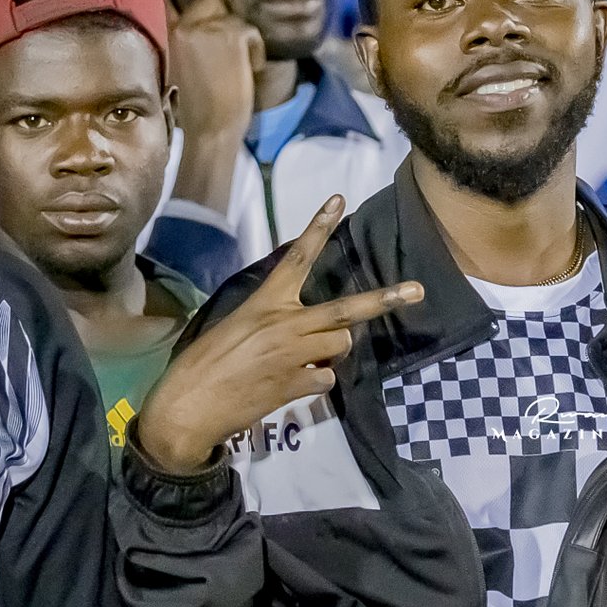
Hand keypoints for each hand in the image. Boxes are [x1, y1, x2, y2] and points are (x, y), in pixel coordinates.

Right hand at [130, 197, 422, 473]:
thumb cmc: (205, 363)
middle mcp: (285, 323)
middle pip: (346, 309)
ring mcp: (294, 354)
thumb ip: (277, 323)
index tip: (339, 200)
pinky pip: (327, 378)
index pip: (297, 257)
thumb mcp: (236, 326)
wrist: (188, 406)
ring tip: (301, 360)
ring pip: (341, 345)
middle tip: (417, 290)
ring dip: (331, 352)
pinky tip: (287, 385)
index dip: (319, 227)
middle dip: (386, 299)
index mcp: (265, 302)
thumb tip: (313, 335)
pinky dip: (314, 382)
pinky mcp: (296, 384)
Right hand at [169, 0, 263, 149]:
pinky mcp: (229, 34)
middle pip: (209, 2)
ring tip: (239, 69)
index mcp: (166, 38)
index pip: (160, 3)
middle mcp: (183, 28)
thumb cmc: (197, 111)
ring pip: (234, 19)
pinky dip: (256, 52)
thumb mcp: (178, 72)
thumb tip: (200, 30)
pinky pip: (251, 32)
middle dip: (222, 18)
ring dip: (242, 41)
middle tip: (230, 46)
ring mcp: (205, 28)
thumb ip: (184, 46)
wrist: (209, 130)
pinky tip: (248, 71)